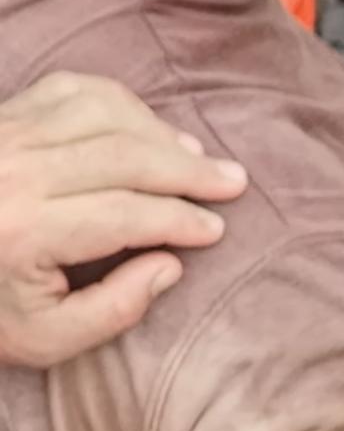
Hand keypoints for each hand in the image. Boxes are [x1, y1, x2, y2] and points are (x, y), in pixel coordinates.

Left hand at [0, 72, 242, 366]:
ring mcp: (2, 135)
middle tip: (234, 183)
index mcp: (23, 232)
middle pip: (124, 155)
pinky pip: (71, 90)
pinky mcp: (0, 115)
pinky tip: (145, 128)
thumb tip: (170, 264)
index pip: (127, 214)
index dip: (181, 221)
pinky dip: (119, 102)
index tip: (216, 231)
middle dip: (188, 171)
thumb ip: (115, 311)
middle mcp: (11, 173)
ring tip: (196, 158)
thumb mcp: (45, 339)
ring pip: (102, 112)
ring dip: (159, 133)